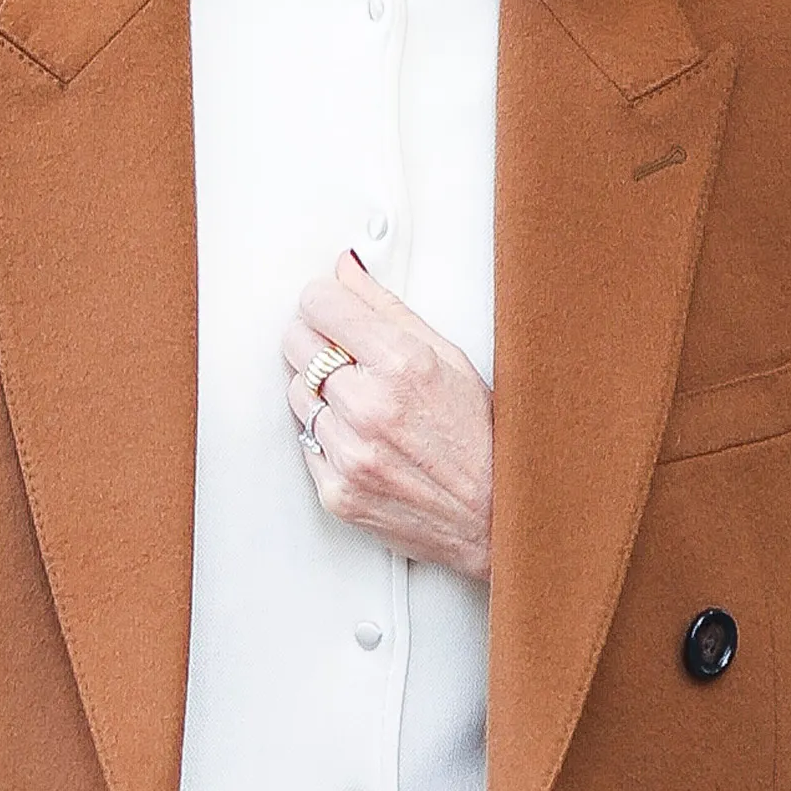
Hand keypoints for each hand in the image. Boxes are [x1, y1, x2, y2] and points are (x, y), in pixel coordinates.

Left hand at [281, 253, 492, 580]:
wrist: (492, 519)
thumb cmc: (482, 440)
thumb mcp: (449, 358)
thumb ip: (388, 310)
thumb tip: (347, 271)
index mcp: (402, 365)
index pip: (320, 305)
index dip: (324, 302)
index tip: (331, 308)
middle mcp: (371, 408)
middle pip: (297, 344)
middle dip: (317, 341)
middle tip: (348, 355)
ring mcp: (350, 453)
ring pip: (297, 394)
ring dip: (321, 392)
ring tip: (364, 404)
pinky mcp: (337, 491)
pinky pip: (305, 442)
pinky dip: (327, 437)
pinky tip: (364, 439)